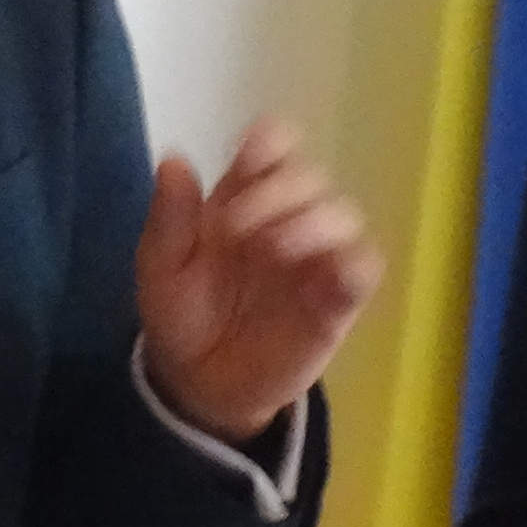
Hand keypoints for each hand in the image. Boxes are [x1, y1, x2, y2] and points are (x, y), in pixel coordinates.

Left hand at [133, 119, 378, 445]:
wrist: (198, 383)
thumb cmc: (181, 314)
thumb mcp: (161, 268)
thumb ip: (169, 218)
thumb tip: (174, 159)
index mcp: (242, 198)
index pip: (271, 149)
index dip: (269, 143)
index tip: (252, 155)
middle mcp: (286, 218)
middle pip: (309, 176)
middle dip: (279, 190)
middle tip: (238, 226)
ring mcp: (316, 257)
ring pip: (344, 214)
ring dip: (315, 221)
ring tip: (276, 248)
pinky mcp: (338, 300)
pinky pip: (366, 268)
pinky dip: (356, 262)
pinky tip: (328, 274)